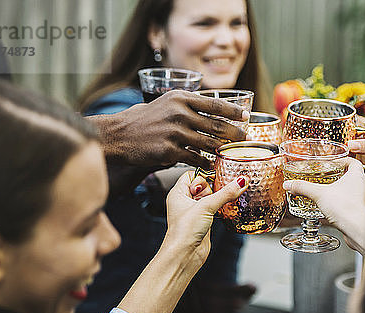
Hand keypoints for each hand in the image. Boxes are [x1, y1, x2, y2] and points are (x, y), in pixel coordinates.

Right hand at [96, 90, 248, 169]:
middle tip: (245, 137)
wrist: (118, 135)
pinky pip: (195, 158)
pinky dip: (205, 162)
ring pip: (208, 143)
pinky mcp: (170, 151)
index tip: (246, 116)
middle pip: (216, 124)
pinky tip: (210, 163)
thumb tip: (213, 108)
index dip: (234, 111)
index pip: (215, 103)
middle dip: (234, 133)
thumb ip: (188, 105)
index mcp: (180, 98)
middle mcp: (179, 113)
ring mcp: (175, 133)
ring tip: (230, 151)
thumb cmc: (144, 119)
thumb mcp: (166, 103)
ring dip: (222, 148)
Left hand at [163, 171, 247, 269]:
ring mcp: (195, 212)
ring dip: (219, 198)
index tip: (217, 178)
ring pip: (211, 197)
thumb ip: (225, 193)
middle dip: (214, 188)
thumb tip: (240, 181)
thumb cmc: (183, 232)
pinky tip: (226, 209)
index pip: (192, 174)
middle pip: (204, 185)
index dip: (204, 176)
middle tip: (219, 193)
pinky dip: (221, 207)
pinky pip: (215, 208)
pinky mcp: (204, 221)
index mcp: (178, 193)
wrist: (185, 255)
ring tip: (224, 201)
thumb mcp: (206, 206)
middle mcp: (185, 201)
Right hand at [283, 157, 364, 253]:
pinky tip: (335, 207)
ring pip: (355, 189)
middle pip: (354, 175)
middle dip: (341, 175)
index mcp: (357, 175)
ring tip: (331, 192)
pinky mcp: (363, 211)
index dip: (343, 160)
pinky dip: (345, 202)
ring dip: (344, 189)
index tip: (334, 162)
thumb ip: (303, 187)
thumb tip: (290, 184)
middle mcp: (364, 185)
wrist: (357, 229)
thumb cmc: (346, 208)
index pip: (353, 161)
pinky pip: (354, 202)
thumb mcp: (319, 194)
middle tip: (330, 177)